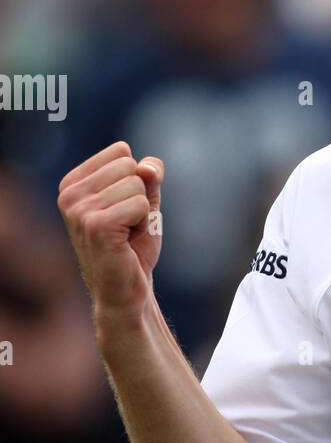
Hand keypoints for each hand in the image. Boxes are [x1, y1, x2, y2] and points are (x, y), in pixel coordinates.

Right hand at [57, 141, 164, 325]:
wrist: (127, 290)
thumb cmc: (133, 246)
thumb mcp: (144, 200)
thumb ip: (148, 174)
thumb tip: (147, 168)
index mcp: (72, 183)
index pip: (121, 152)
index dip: (135, 181)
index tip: (123, 210)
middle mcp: (69, 194)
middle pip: (130, 166)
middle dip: (140, 196)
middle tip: (128, 226)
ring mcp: (79, 210)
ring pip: (137, 185)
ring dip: (143, 212)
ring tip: (127, 235)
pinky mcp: (96, 226)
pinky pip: (141, 204)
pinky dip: (145, 222)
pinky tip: (127, 242)